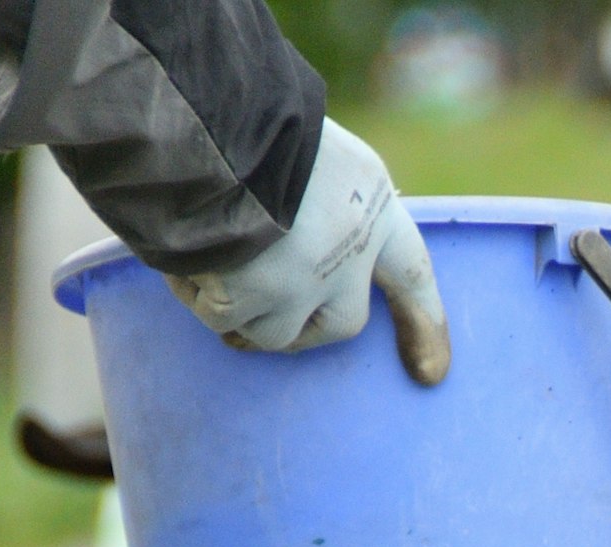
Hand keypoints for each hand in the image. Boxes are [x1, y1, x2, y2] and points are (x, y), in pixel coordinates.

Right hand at [169, 120, 450, 382]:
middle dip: (305, 330)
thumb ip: (306, 192)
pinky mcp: (260, 298)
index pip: (408, 266)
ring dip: (238, 308)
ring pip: (276, 329)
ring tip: (202, 258)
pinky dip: (196, 294)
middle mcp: (353, 243)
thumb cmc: (239, 108)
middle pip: (344, 321)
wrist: (202, 115)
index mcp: (367, 193)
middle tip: (258, 325)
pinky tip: (180, 255)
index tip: (430, 374)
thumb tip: (275, 244)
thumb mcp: (296, 139)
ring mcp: (310, 279)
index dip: (421, 318)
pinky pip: (223, 317)